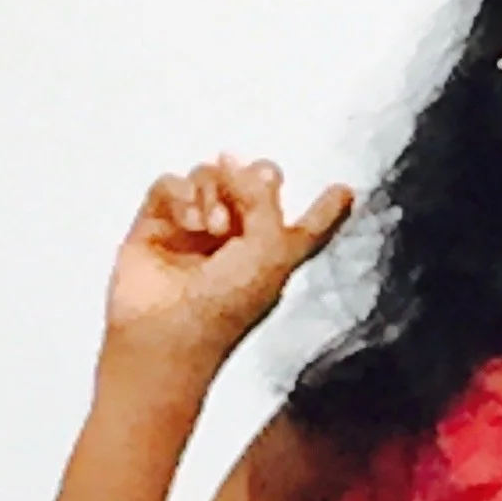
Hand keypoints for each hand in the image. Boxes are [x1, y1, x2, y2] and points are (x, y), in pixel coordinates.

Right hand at [104, 157, 352, 365]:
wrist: (165, 335)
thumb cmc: (223, 310)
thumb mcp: (270, 251)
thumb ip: (265, 199)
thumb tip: (239, 166)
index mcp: (273, 256)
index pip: (306, 227)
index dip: (326, 209)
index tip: (345, 191)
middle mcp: (235, 242)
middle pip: (250, 183)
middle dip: (250, 181)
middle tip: (244, 190)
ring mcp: (193, 234)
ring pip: (208, 178)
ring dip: (214, 193)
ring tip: (212, 226)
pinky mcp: (156, 228)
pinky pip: (170, 186)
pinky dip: (181, 194)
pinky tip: (188, 219)